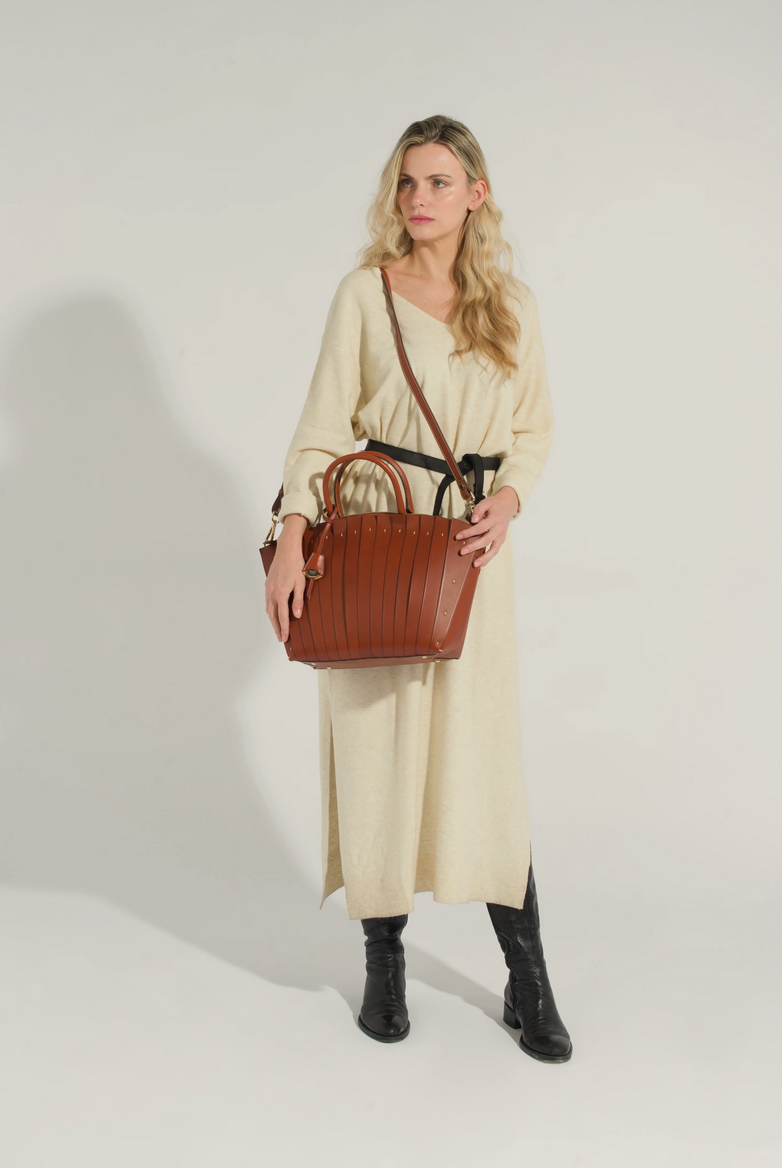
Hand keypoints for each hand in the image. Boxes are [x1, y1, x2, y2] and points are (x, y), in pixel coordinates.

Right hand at [265, 514, 306, 641]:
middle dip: (276, 628)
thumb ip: (298, 600)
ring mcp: (268, 588)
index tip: (285, 638)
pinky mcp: (268, 583)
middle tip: (280, 638)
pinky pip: (267, 601)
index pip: (282, 616)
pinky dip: (270, 610)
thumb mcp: (301, 583)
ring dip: (272, 620)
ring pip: (268, 608)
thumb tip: (297, 615)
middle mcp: (271, 592)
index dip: (284, 628)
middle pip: (272, 615)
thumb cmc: (296, 564)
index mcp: (281, 593)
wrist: (286, 549)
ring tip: (277, 628)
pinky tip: (273, 612)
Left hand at [454, 486, 518, 566]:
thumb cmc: (494, 506)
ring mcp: (501, 536)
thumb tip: (473, 520)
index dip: (469, 532)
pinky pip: (495, 551)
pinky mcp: (501, 541)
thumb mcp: (487, 502)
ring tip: (475, 564)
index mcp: (495, 518)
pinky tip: (481, 565)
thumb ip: (479, 509)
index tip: (458, 536)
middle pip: (486, 540)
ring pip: (493, 549)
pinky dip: (488, 559)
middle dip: (474, 547)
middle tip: (462, 552)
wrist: (507, 507)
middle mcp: (499, 529)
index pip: (481, 527)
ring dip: (484, 558)